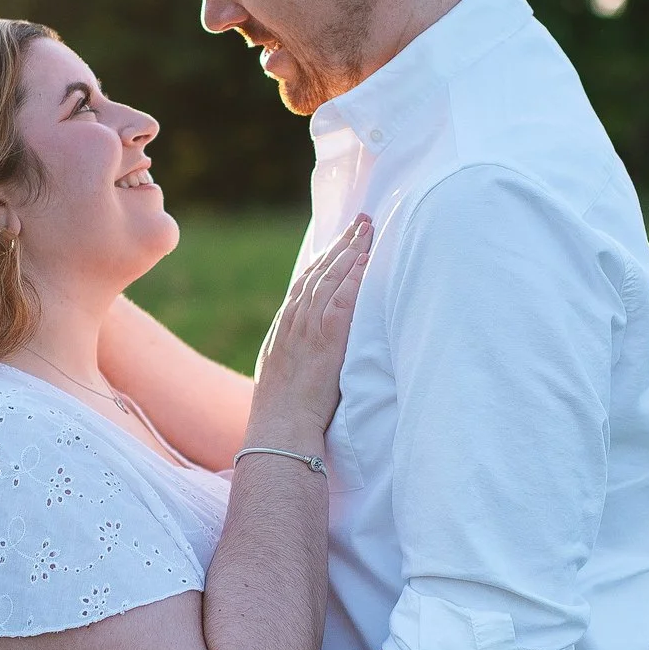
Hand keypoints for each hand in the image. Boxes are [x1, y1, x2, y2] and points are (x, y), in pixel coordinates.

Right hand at [248, 214, 371, 446]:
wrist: (280, 428)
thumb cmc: (283, 413)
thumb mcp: (284, 375)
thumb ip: (296, 355)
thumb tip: (310, 354)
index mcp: (284, 327)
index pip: (305, 283)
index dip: (324, 259)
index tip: (338, 242)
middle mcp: (294, 320)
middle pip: (320, 271)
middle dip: (341, 244)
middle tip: (361, 221)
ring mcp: (309, 327)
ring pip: (331, 277)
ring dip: (351, 250)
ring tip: (368, 229)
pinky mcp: (327, 337)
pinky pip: (344, 298)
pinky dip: (355, 277)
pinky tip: (368, 260)